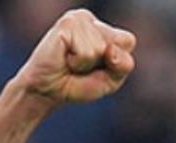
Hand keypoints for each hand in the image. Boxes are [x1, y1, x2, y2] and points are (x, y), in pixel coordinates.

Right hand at [15, 9, 135, 105]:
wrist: (47, 91)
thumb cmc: (77, 84)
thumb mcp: (110, 80)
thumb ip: (123, 65)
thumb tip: (111, 49)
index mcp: (103, 29)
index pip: (128, 41)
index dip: (117, 62)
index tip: (96, 68)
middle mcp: (91, 20)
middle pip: (119, 43)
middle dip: (104, 64)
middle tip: (81, 67)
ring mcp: (78, 18)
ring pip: (102, 48)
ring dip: (86, 64)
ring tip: (71, 63)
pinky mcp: (67, 23)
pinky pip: (87, 51)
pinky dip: (78, 62)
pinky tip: (64, 58)